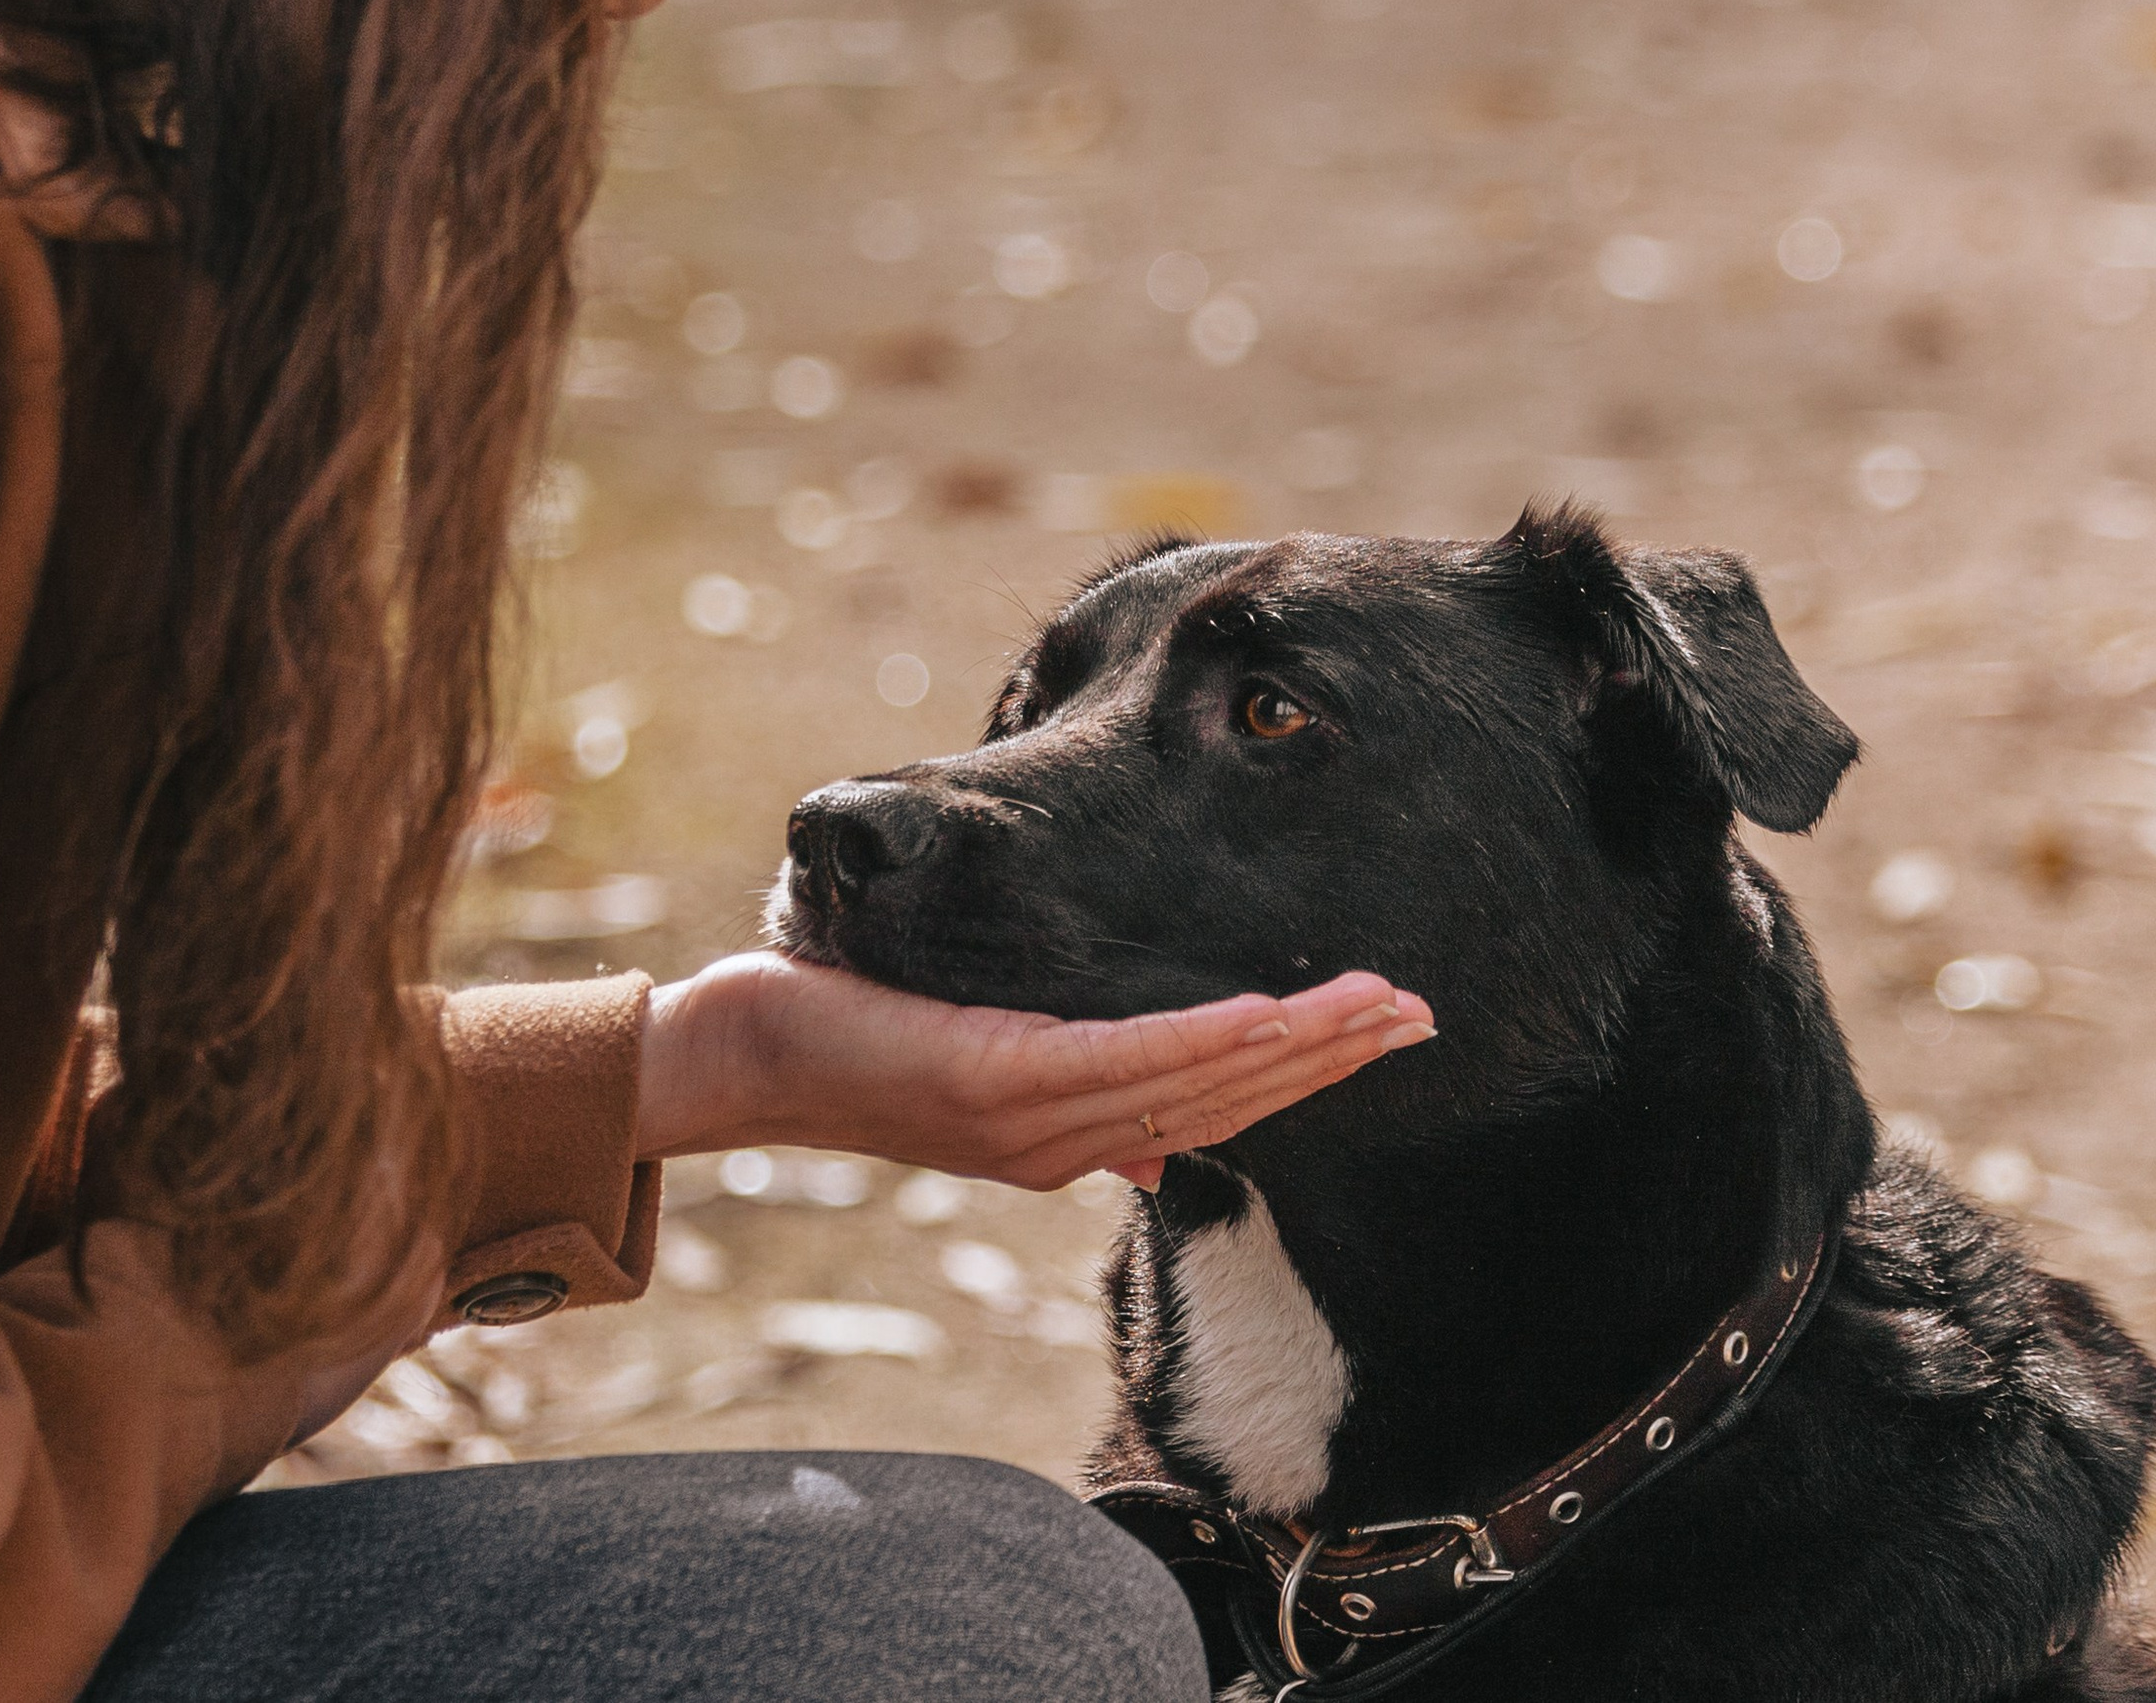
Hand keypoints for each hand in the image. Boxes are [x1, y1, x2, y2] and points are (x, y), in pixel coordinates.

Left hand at [633, 952, 1433, 1190]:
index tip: (1386, 1029)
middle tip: (1419, 1016)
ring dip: (1293, 1048)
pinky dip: (1201, 1044)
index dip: (1306, 1079)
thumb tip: (1165, 1148)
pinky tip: (1265, 1013)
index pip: (1215, 1114)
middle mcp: (1066, 1147)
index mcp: (1072, 1144)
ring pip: (1192, 1087)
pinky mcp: (993, 1081)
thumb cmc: (854, 1044)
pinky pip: (1119, 1063)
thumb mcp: (980, 1074)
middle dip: (1330, 1063)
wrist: (737, 1061)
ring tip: (1374, 1007)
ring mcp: (1033, 1122)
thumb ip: (1077, 1100)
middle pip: (1228, 1109)